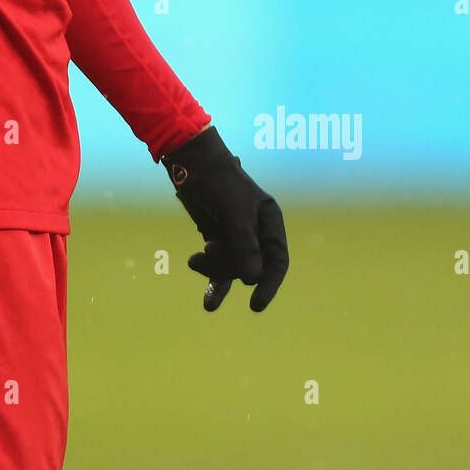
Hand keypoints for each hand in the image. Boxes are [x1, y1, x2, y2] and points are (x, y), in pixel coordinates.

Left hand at [161, 126, 288, 311]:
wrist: (191, 164)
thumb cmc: (218, 182)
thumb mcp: (234, 212)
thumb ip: (243, 245)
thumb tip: (252, 280)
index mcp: (269, 222)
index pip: (277, 261)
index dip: (269, 284)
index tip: (255, 304)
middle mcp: (256, 232)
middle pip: (250, 267)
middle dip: (228, 266)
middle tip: (209, 252)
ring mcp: (236, 236)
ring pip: (231, 268)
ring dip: (214, 269)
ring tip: (195, 261)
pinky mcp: (217, 237)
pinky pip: (217, 265)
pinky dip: (209, 274)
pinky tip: (205, 292)